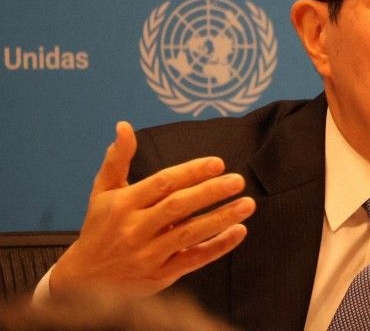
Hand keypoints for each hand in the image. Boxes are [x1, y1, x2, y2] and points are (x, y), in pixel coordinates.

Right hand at [50, 121, 255, 297]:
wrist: (84, 279)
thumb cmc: (99, 227)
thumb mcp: (103, 191)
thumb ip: (118, 158)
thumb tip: (124, 126)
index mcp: (123, 204)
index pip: (162, 183)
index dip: (191, 172)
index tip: (217, 163)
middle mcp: (135, 229)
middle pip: (178, 207)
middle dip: (210, 192)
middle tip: (238, 180)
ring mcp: (147, 254)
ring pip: (189, 234)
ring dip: (221, 218)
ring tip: (247, 204)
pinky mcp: (159, 275)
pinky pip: (193, 259)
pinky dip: (218, 246)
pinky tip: (239, 231)